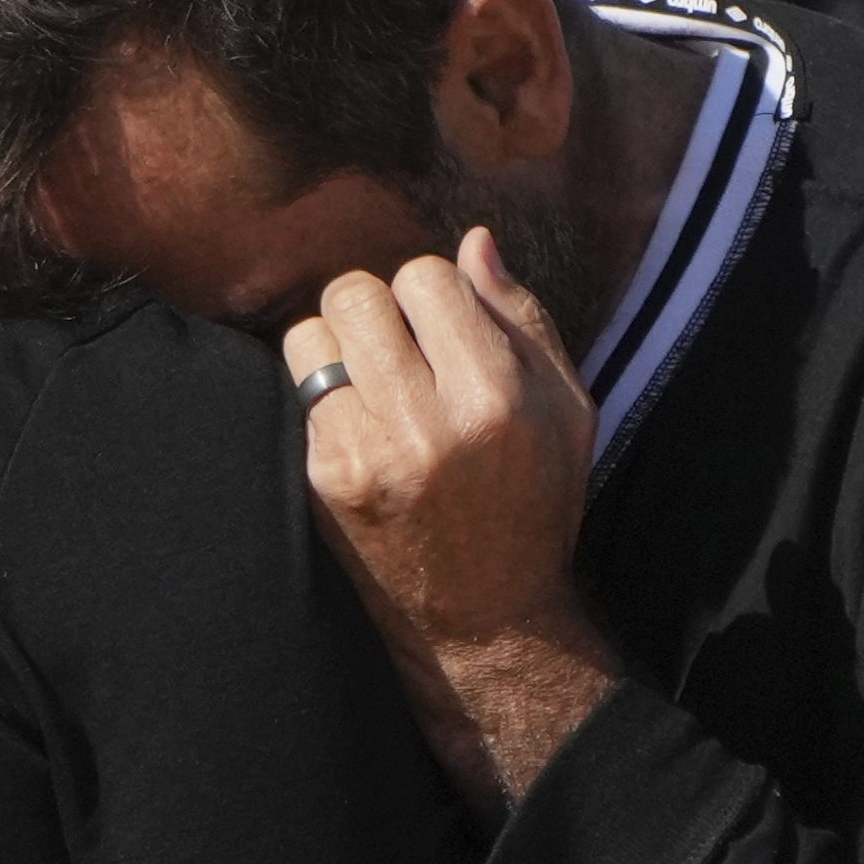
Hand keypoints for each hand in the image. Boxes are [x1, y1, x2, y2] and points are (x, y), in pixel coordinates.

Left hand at [285, 227, 615, 815]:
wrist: (484, 622)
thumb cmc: (534, 505)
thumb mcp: (567, 412)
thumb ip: (523, 319)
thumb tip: (474, 241)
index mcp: (497, 396)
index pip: (426, 276)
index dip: (430, 295)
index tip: (442, 331)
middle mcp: (429, 423)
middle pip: (355, 293)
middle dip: (373, 309)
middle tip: (397, 350)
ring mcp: (366, 455)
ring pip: (310, 334)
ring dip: (336, 348)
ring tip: (370, 385)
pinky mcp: (325, 482)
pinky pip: (296, 391)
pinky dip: (321, 395)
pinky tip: (356, 426)